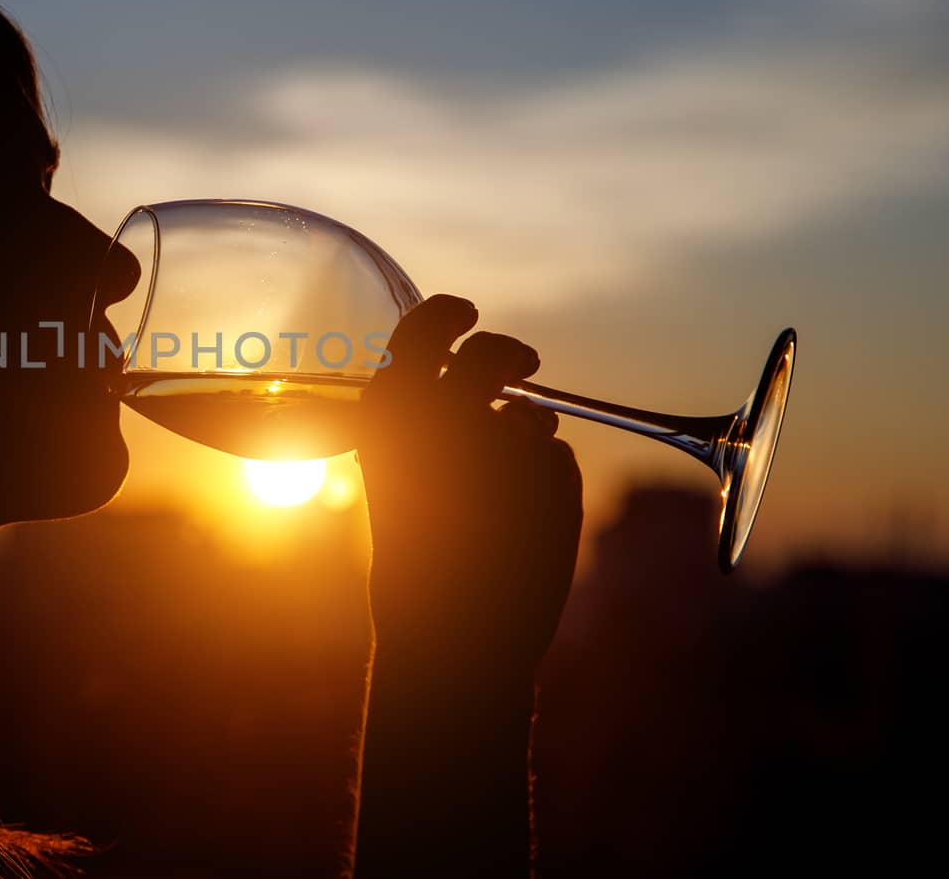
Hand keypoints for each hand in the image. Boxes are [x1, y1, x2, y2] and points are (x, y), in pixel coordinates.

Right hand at [356, 294, 582, 689]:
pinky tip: (521, 529)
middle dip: (510, 353)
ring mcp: (504, 440)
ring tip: (501, 499)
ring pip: (531, 418)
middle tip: (526, 362)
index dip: (449, 314)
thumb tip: (487, 399)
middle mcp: (446, 413)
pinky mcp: (554, 473)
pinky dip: (550, 485)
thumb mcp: (397, 482)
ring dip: (527, 440)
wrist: (450, 636)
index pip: (423, 329)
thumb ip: (429, 429)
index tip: (470, 313)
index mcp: (389, 412)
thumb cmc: (415, 563)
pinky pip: (559, 461)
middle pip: (492, 354)